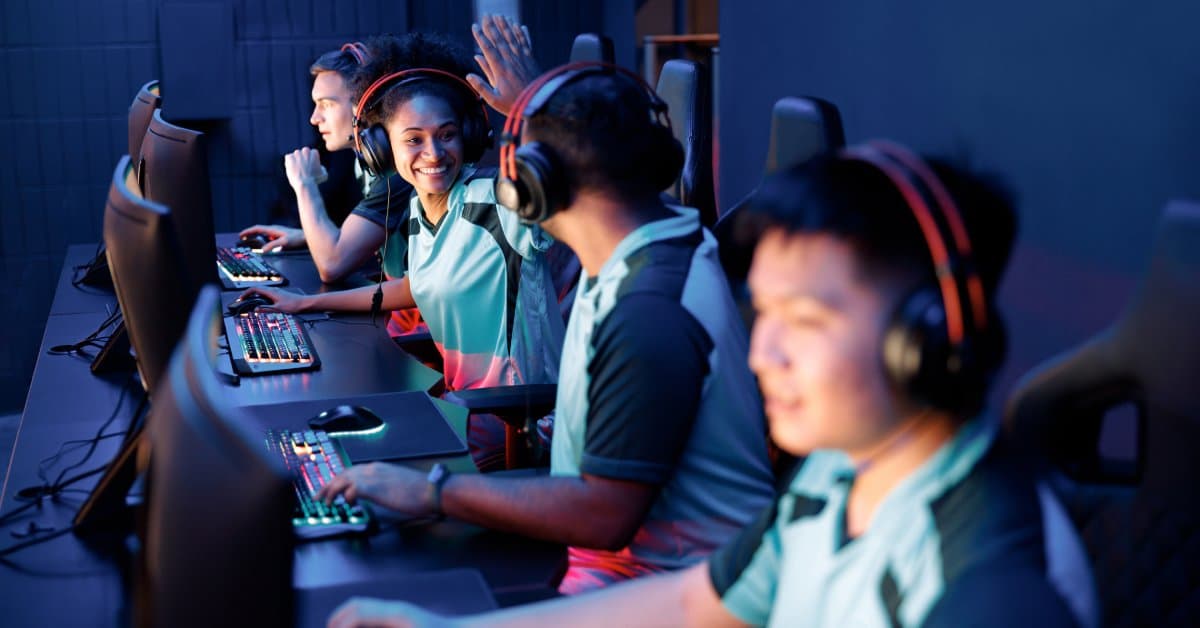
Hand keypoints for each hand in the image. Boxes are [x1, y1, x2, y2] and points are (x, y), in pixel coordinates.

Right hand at [235, 287, 307, 312]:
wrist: (305, 303)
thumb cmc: (294, 305)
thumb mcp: (279, 309)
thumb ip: (266, 309)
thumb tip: (256, 310)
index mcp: (271, 292)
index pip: (254, 289)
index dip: (246, 293)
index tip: (241, 299)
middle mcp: (273, 291)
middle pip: (257, 290)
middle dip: (249, 295)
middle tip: (243, 301)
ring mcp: (276, 293)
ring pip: (262, 293)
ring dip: (255, 297)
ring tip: (250, 304)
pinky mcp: (279, 296)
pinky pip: (267, 296)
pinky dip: (261, 299)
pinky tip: (262, 306)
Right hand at [239, 224, 303, 252]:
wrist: (306, 237)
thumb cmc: (297, 238)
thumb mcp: (284, 243)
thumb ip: (273, 246)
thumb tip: (262, 250)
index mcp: (272, 229)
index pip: (257, 228)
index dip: (248, 231)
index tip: (241, 235)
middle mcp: (273, 230)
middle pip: (258, 230)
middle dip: (249, 233)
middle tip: (242, 237)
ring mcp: (276, 232)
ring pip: (263, 233)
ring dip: (255, 235)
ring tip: (249, 239)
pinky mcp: (279, 236)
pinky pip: (267, 236)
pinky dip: (262, 239)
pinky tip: (263, 243)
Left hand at [284, 147, 326, 189]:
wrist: (305, 184)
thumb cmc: (315, 181)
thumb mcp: (324, 174)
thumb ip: (322, 168)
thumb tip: (320, 166)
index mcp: (314, 153)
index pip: (312, 153)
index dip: (311, 160)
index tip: (310, 166)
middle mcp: (306, 151)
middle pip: (303, 152)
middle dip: (303, 158)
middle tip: (302, 167)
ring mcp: (297, 153)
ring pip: (295, 155)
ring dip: (296, 161)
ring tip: (297, 170)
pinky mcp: (289, 157)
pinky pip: (288, 158)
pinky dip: (288, 162)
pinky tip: (292, 169)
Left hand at [315, 462, 435, 516]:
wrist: (432, 490)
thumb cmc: (420, 492)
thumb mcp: (397, 485)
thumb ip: (383, 488)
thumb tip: (376, 496)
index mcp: (378, 468)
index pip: (351, 472)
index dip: (338, 481)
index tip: (329, 489)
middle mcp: (372, 469)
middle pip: (342, 474)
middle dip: (328, 485)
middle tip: (318, 497)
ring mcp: (373, 476)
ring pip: (343, 480)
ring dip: (331, 491)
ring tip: (325, 502)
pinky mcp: (374, 487)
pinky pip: (352, 490)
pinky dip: (346, 497)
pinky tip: (347, 504)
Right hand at [327, 597, 456, 627]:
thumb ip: (381, 626)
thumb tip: (361, 622)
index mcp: (396, 614)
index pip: (358, 614)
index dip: (341, 624)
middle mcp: (396, 608)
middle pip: (357, 604)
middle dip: (338, 617)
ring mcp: (399, 609)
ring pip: (364, 605)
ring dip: (347, 615)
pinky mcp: (401, 614)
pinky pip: (374, 611)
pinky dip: (359, 617)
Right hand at [467, 14, 539, 115]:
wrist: (539, 104)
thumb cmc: (514, 104)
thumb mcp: (494, 100)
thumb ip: (481, 86)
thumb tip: (469, 75)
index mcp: (500, 69)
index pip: (488, 48)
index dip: (480, 36)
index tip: (474, 26)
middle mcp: (511, 61)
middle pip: (499, 39)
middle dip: (491, 26)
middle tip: (486, 15)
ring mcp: (522, 59)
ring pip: (512, 38)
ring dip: (505, 26)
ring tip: (500, 15)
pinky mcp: (531, 60)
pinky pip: (526, 43)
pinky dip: (522, 33)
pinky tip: (519, 25)